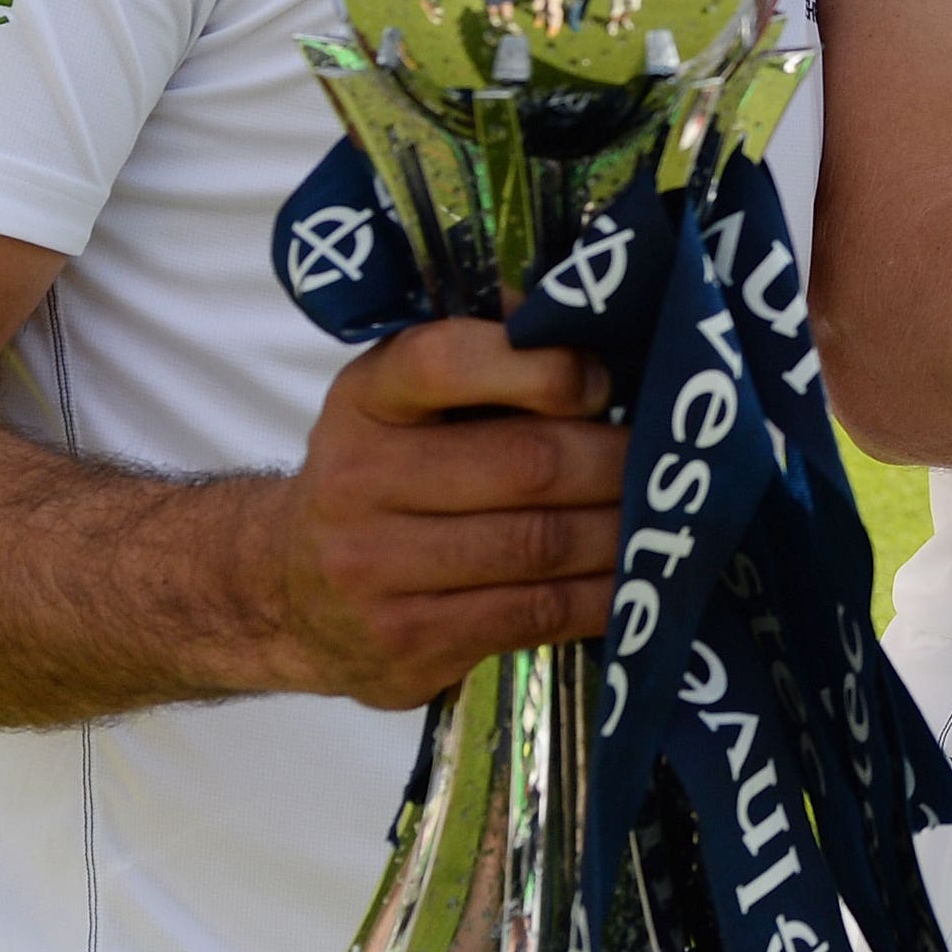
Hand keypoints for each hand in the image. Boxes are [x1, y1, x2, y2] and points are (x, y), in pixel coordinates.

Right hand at [258, 316, 628, 708]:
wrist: (285, 590)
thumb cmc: (381, 472)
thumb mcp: (403, 400)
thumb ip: (483, 354)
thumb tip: (578, 310)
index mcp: (366, 400)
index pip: (447, 361)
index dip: (542, 368)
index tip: (600, 383)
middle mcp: (358, 479)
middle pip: (524, 464)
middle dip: (615, 461)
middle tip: (666, 462)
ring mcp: (375, 568)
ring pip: (538, 544)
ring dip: (620, 532)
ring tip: (665, 521)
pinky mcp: (406, 641)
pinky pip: (532, 614)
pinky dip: (599, 596)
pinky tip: (632, 582)